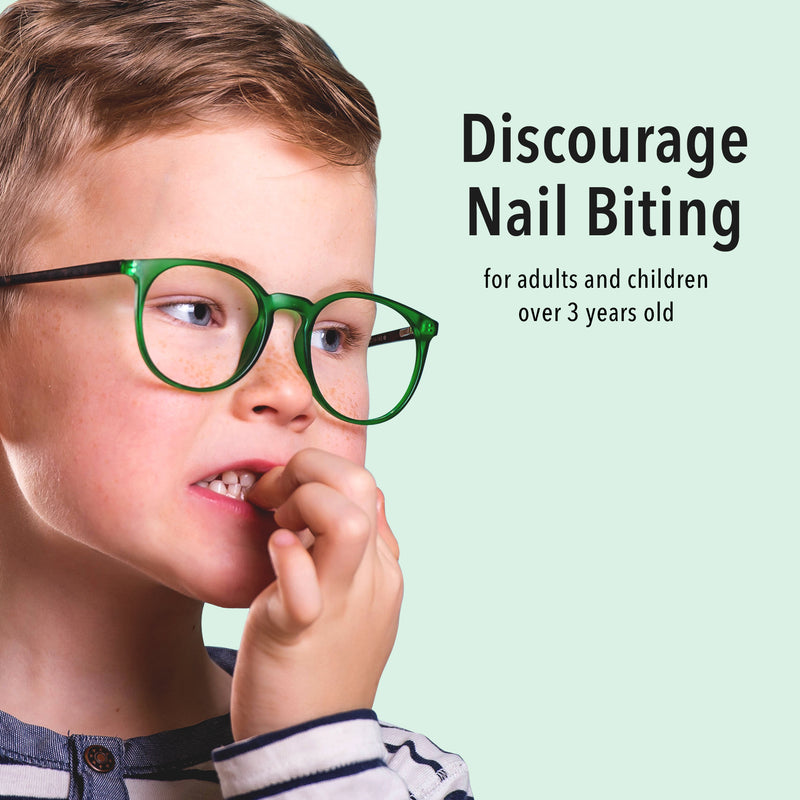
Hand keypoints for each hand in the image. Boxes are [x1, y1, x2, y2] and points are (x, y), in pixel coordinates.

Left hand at [229, 448, 402, 738]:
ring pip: (346, 522)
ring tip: (278, 528)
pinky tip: (273, 552)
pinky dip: (287, 559)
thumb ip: (354, 553)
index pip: (366, 485)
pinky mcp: (301, 630)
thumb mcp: (352, 599)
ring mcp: (342, 603)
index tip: (282, 496)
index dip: (321, 474)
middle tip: (273, 499)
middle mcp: (371, 578)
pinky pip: (304, 586)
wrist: (311, 742)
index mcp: (382, 568)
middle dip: (310, 470)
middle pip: (361, 484)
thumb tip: (353, 503)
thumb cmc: (320, 660)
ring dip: (302, 504)